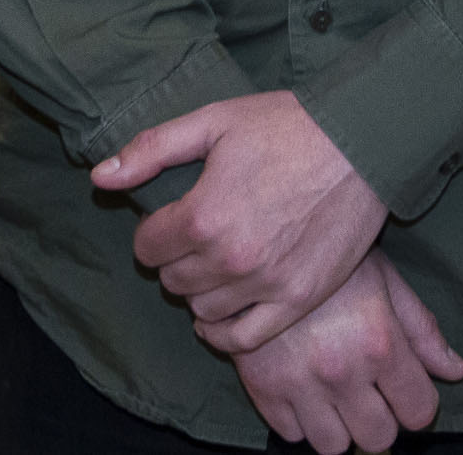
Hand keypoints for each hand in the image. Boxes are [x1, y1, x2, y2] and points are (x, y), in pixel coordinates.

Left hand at [95, 90, 388, 352]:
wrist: (363, 142)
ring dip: (202, 289)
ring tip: (218, 263)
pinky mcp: (297, 300)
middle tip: (199, 235)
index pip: (147, 248)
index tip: (171, 219)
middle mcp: (229, 259)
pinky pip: (243, 339)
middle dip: (177, 258)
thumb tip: (99, 177)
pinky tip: (223, 312)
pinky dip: (224, 332)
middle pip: (173, 280)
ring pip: (203, 311)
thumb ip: (150, 151)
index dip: (154, 231)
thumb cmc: (287, 125)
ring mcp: (265, 285)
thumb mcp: (212, 122)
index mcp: (202, 215)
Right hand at [232, 253, 462, 453]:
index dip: (416, 404)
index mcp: (379, 342)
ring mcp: (298, 384)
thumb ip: (422, 330)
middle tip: (370, 395)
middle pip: (378, 439)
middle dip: (381, 421)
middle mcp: (341, 370)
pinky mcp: (262, 389)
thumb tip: (455, 371)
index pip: (418, 412)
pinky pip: (290, 434)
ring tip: (336, 396)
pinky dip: (300, 420)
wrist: (260, 243)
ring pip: (333, 446)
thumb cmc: (331, 259)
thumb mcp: (385, 280)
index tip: (405, 392)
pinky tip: (303, 388)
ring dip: (339, 427)